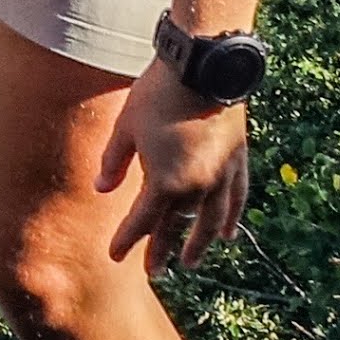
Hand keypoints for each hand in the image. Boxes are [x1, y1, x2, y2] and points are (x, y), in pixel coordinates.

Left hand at [97, 72, 253, 273]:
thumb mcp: (126, 128)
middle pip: (175, 228)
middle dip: (162, 250)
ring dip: (199, 244)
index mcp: (164, 182)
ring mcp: (220, 177)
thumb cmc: (157, 95)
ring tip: (190, 262)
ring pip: (210, 222)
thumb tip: (102, 189)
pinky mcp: (237, 162)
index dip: (127, 240)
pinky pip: (235, 200)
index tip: (115, 256)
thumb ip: (114, 162)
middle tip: (153, 272)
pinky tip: (226, 235)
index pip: (142, 221)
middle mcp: (195, 188)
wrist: (202, 67)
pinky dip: (230, 219)